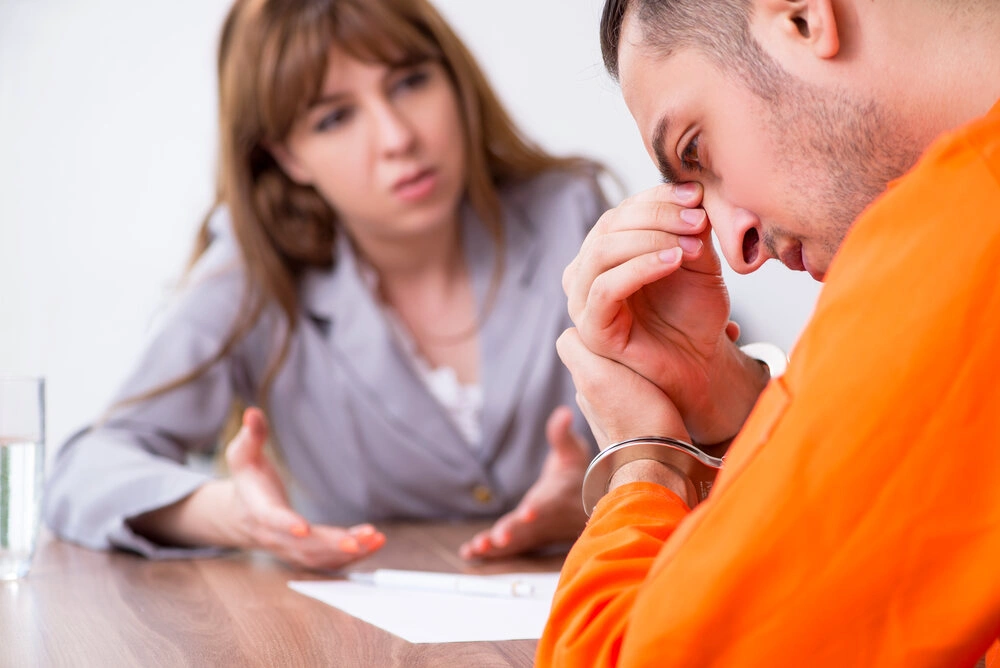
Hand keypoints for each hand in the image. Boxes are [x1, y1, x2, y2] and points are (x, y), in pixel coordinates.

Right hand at [129, 408, 385, 570]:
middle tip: (357, 540)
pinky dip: (353, 556)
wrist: (243, 514)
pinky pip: (329, 561)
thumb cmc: (248, 480)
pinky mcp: (306, 554)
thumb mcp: (243, 455)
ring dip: (347, 552)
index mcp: (260, 512)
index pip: (272, 521)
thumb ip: (251, 435)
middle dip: (330, 544)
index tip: (302, 528)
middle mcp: (276, 537)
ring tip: (375, 539)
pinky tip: (376, 543)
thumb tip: (252, 412)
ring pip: (319, 558)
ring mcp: (291, 549)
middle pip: (302, 546)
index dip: (286, 525)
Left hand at [459, 407, 589, 559]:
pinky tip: (469, 554)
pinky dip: (489, 553)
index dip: (538, 508)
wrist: (584, 504)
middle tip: (498, 539)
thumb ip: (562, 434)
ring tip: (476, 548)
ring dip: (496, 548)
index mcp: (555, 497)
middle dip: (512, 533)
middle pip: (528, 529)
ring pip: (515, 543)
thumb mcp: (572, 451)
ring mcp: (534, 532)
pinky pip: (506, 549)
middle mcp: (544, 518)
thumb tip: (564, 412)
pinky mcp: (524, 540)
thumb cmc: (577, 474)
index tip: (529, 512)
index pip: (548, 504)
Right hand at [563, 183, 765, 443]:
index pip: (622, 211)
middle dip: (657, 216)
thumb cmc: (696, 313)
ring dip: (649, 238)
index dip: (657, 198)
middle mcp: (588, 271)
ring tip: (691, 242)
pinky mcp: (590, 329)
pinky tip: (674, 260)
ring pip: (601, 252)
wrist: (702, 363)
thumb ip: (688, 227)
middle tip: (698, 218)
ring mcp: (583, 300)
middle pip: (609, 226)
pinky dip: (640, 268)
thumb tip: (690, 190)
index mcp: (608, 250)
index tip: (697, 194)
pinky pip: (605, 289)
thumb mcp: (698, 259)